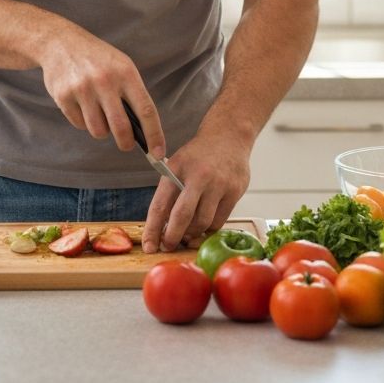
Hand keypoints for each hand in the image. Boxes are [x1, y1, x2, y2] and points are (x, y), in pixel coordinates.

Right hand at [38, 26, 165, 156]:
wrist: (60, 42)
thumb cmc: (97, 58)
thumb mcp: (121, 66)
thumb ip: (131, 94)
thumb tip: (142, 131)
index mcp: (125, 72)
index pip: (145, 110)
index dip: (154, 134)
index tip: (158, 153)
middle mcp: (105, 80)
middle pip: (121, 128)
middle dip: (126, 143)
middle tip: (126, 144)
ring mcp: (82, 89)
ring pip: (98, 131)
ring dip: (102, 129)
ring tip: (99, 114)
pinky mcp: (63, 97)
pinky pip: (80, 124)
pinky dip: (84, 121)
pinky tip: (82, 104)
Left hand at [140, 130, 251, 253]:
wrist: (228, 136)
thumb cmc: (199, 155)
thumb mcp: (177, 164)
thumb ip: (170, 191)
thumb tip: (161, 226)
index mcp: (177, 168)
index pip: (160, 204)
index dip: (153, 229)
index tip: (149, 246)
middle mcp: (198, 176)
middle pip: (182, 216)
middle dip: (173, 237)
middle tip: (168, 246)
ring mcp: (218, 184)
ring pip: (203, 222)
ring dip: (192, 233)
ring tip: (187, 233)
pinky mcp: (234, 192)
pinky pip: (219, 221)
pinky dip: (208, 228)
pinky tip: (203, 224)